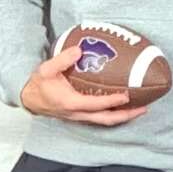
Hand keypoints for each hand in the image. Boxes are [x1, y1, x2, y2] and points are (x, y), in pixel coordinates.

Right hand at [20, 39, 144, 123]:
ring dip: (122, 117)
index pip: (96, 104)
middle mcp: (77, 114)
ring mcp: (79, 117)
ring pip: (104, 121)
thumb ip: (62, 60)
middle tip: (143, 108)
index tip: (127, 95)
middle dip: (126, 115)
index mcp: (71, 103)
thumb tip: (79, 50)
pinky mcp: (80, 116)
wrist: (29, 99)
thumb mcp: (46, 69)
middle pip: (106, 119)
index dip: (112, 101)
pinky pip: (100, 118)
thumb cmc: (38, 85)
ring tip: (139, 110)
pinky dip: (113, 115)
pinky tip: (123, 108)